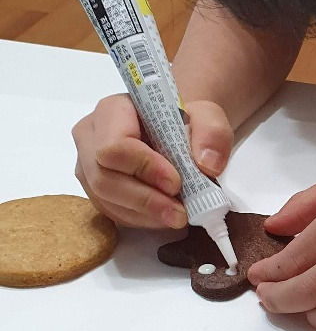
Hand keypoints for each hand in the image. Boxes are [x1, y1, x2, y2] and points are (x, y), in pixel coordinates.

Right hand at [72, 94, 232, 228]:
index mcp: (112, 111)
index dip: (144, 168)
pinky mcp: (96, 190)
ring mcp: (88, 166)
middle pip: (103, 178)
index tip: (176, 182)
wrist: (174, 129)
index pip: (114, 145)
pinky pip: (110, 212)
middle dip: (144, 200)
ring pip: (105, 200)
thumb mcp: (207, 115)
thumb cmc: (183, 120)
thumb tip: (208, 164)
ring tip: (177, 216)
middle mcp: (91, 138)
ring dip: (144, 214)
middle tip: (179, 212)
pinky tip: (163, 217)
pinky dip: (140, 220)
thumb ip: (212, 132)